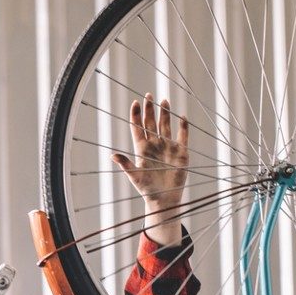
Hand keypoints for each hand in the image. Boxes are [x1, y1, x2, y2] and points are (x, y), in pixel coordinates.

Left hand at [112, 93, 188, 246]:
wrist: (164, 199)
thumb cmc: (147, 189)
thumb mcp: (135, 176)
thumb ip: (125, 164)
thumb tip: (112, 155)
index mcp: (141, 149)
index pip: (137, 127)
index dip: (136, 115)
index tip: (135, 102)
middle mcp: (154, 145)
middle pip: (151, 123)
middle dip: (150, 109)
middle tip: (148, 95)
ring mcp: (168, 147)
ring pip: (166, 126)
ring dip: (165, 114)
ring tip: (164, 101)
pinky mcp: (181, 152)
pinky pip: (183, 136)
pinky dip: (183, 126)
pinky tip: (181, 117)